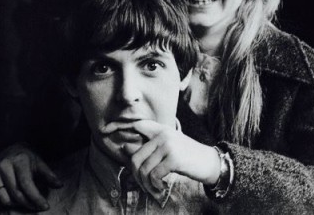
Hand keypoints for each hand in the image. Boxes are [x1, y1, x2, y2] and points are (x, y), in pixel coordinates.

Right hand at [0, 143, 61, 210]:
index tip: (45, 206)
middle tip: (38, 207)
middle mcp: (3, 165)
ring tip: (28, 202)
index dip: (36, 197)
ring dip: (18, 205)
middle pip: (16, 193)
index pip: (27, 184)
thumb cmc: (28, 157)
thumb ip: (49, 174)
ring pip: (5, 198)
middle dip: (29, 203)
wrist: (11, 150)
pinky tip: (16, 199)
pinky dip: (7, 201)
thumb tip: (60, 185)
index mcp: (19, 160)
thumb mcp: (40, 163)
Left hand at [102, 120, 220, 192]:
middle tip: (144, 186)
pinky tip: (160, 187)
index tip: (103, 129)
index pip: (137, 124)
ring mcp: (168, 144)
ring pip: (143, 168)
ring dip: (145, 184)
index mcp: (160, 129)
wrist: (209, 162)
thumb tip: (124, 148)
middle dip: (136, 176)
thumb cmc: (186, 156)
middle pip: (135, 156)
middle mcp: (163, 134)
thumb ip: (148, 147)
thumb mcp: (167, 148)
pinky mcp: (173, 157)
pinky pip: (153, 175)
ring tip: (153, 189)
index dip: (118, 125)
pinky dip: (154, 186)